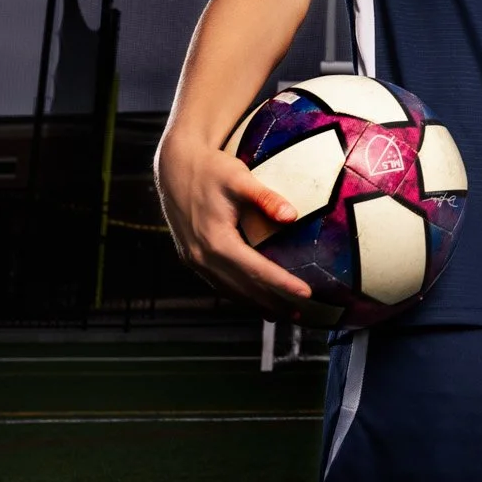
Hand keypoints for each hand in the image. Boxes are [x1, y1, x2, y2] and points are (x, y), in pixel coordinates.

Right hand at [155, 131, 313, 318]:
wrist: (174, 167)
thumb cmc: (211, 169)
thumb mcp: (239, 178)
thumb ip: (266, 198)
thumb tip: (293, 216)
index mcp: (216, 241)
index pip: (256, 269)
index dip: (282, 283)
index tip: (306, 293)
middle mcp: (202, 256)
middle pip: (243, 287)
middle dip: (273, 302)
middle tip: (301, 315)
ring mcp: (194, 259)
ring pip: (229, 290)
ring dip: (255, 304)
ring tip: (281, 315)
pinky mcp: (191, 257)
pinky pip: (218, 283)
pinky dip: (237, 294)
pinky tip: (252, 300)